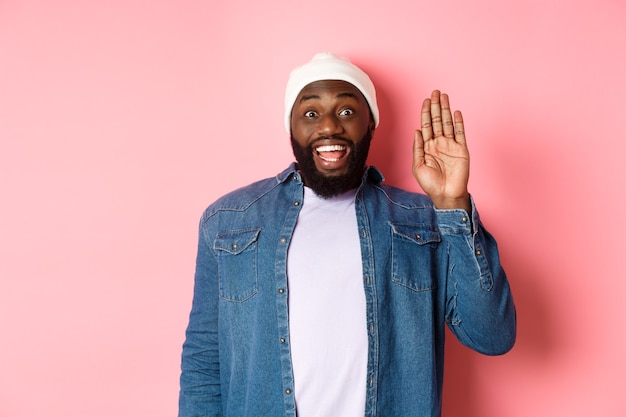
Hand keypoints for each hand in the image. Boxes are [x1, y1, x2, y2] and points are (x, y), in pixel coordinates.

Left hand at [413, 90, 470, 210]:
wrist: (446, 194)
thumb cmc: (430, 184)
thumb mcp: (417, 166)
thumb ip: (417, 148)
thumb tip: (416, 130)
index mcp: (427, 147)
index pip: (426, 125)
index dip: (425, 112)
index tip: (426, 100)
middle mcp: (439, 143)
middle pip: (437, 120)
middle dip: (436, 106)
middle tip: (435, 92)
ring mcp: (451, 145)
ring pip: (447, 123)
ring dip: (446, 110)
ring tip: (445, 96)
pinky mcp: (462, 149)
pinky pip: (460, 133)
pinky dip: (459, 122)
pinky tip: (456, 112)